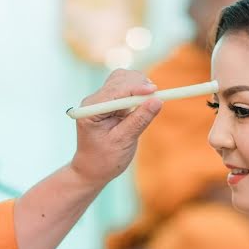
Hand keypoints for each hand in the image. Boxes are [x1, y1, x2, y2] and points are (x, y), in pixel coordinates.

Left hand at [70, 69, 162, 186]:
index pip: (116, 90)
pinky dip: (137, 93)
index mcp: (91, 110)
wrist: (92, 170)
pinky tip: (143, 104)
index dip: (137, 88)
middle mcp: (94, 101)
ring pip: (123, 80)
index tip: (155, 92)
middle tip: (156, 97)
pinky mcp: (109, 103)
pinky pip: (124, 89)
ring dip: (139, 87)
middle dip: (140, 85)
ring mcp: (101, 100)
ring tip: (150, 102)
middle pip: (120, 79)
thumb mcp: (124, 141)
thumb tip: (157, 100)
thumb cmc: (104, 160)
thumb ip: (139, 120)